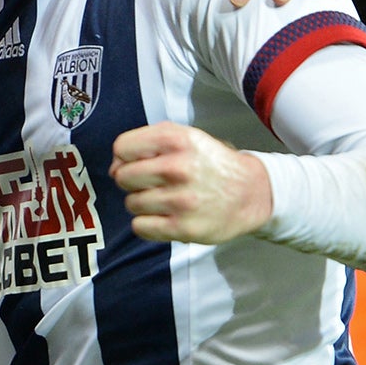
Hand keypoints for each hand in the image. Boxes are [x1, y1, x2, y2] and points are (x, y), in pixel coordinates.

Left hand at [111, 122, 271, 244]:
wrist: (251, 193)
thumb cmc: (211, 164)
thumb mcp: (185, 137)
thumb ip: (146, 142)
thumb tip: (114, 167)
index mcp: (175, 140)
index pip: (122, 148)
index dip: (125, 157)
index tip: (139, 163)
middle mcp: (176, 168)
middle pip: (122, 177)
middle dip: (133, 181)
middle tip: (154, 183)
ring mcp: (180, 200)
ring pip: (131, 203)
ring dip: (142, 203)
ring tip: (165, 199)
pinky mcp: (183, 228)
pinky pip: (140, 227)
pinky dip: (147, 224)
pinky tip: (164, 216)